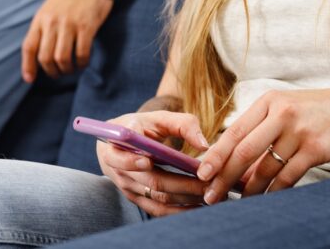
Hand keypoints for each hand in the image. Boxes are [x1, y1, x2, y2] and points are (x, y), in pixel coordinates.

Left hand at [21, 0, 113, 81]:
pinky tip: (83, 62)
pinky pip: (81, 53)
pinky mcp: (87, 27)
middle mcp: (52, 22)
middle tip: (57, 74)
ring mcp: (69, 25)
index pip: (29, 47)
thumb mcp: (50, 7)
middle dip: (51, 71)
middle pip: (45, 57)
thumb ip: (44, 26)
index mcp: (41, 18)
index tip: (29, 79)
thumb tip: (38, 50)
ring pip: (62, 58)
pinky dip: (82, 63)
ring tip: (71, 69)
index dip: (27, 66)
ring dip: (66, 69)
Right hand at [97, 111, 211, 216]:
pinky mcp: (136, 199)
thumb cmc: (144, 127)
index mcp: (119, 145)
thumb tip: (203, 145)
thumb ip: (182, 124)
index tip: (148, 161)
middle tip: (208, 183)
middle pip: (152, 181)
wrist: (121, 143)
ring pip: (159, 198)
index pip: (119, 156)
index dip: (130, 161)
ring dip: (186, 199)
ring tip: (209, 194)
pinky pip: (158, 210)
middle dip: (182, 184)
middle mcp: (119, 169)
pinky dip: (180, 211)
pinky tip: (198, 207)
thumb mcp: (159, 118)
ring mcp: (128, 187)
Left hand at [195, 88, 329, 202]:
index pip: (234, 131)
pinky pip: (288, 176)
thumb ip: (262, 126)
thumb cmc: (319, 112)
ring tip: (237, 202)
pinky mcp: (315, 149)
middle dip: (223, 176)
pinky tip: (266, 200)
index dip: (215, 154)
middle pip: (243, 150)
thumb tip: (232, 155)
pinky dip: (275, 191)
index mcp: (268, 102)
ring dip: (249, 189)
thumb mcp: (287, 107)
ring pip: (265, 167)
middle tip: (210, 194)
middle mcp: (281, 114)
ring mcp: (298, 131)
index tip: (200, 172)